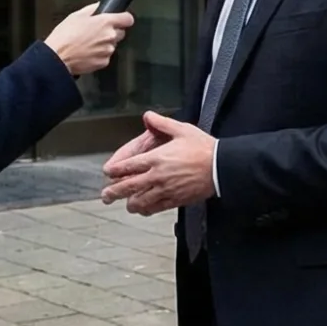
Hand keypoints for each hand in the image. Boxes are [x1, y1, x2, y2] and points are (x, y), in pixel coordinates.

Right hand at [44, 4, 135, 76]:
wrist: (58, 57)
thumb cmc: (65, 36)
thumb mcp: (76, 15)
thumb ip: (92, 9)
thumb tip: (99, 6)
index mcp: (105, 22)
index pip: (128, 19)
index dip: (124, 19)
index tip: (120, 20)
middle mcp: (110, 36)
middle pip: (121, 33)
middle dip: (112, 32)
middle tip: (96, 33)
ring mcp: (108, 50)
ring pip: (112, 45)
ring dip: (104, 44)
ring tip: (88, 44)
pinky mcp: (104, 62)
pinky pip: (105, 56)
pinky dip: (99, 55)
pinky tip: (87, 53)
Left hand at [100, 113, 217, 214]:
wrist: (220, 167)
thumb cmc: (203, 148)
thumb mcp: (182, 129)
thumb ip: (162, 123)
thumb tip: (148, 116)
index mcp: (156, 158)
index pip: (128, 167)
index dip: (114, 170)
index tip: (108, 172)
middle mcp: (157, 176)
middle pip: (128, 187)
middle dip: (113, 192)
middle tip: (105, 196)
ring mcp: (165, 190)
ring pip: (140, 201)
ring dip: (130, 203)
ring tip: (126, 204)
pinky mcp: (175, 200)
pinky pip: (156, 208)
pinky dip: (147, 210)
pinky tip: (144, 210)